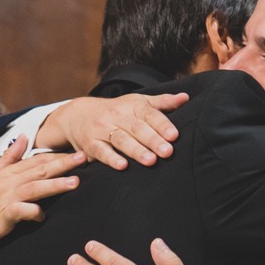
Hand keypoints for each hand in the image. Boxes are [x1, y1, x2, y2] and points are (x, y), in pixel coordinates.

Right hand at [0, 137, 84, 246]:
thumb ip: (10, 156)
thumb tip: (24, 136)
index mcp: (10, 172)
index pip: (38, 161)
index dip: (58, 156)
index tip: (79, 151)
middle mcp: (10, 182)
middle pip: (40, 170)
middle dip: (63, 164)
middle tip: (84, 158)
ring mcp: (6, 197)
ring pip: (34, 188)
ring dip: (55, 185)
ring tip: (75, 182)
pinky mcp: (3, 214)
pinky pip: (21, 212)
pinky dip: (33, 212)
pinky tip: (43, 215)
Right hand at [43, 93, 187, 170]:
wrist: (78, 115)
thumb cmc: (116, 111)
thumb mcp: (137, 102)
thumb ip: (162, 102)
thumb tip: (186, 98)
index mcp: (131, 106)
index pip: (148, 114)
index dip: (162, 124)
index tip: (174, 135)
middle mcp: (116, 116)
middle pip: (136, 128)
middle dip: (152, 140)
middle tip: (168, 152)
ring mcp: (102, 129)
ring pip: (120, 139)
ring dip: (136, 150)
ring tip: (151, 161)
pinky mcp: (90, 144)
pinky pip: (101, 151)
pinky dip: (111, 158)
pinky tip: (122, 166)